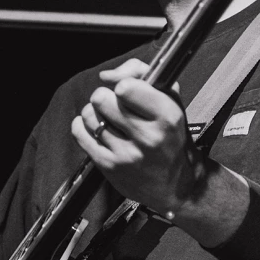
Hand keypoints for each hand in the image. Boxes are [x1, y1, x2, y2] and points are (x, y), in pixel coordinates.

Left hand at [72, 58, 249, 245]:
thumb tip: (107, 76)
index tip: (127, 92)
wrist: (179, 184)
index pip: (126, 87)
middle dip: (106, 96)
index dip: (123, 85)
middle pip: (102, 99)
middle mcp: (147, 137)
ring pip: (89, 115)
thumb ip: (141, 74)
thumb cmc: (171, 138)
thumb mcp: (170, 100)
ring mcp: (126, 154)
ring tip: (107, 119)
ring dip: (94, 112)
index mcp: (167, 116)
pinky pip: (80, 134)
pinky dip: (82, 126)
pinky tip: (96, 128)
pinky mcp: (109, 167)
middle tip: (115, 105)